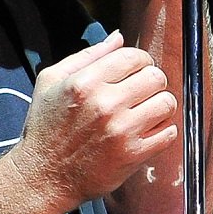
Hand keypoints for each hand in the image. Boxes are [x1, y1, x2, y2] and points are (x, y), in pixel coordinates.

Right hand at [12, 30, 179, 208]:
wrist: (43, 176)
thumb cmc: (46, 127)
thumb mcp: (52, 81)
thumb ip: (87, 56)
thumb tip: (119, 37)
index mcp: (85, 82)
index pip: (134, 57)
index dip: (141, 62)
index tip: (137, 72)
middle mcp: (105, 104)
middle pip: (156, 78)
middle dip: (152, 83)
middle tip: (143, 93)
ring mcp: (121, 130)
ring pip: (167, 103)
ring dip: (161, 106)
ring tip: (147, 112)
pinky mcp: (133, 155)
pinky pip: (169, 133)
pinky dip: (164, 131)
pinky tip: (148, 132)